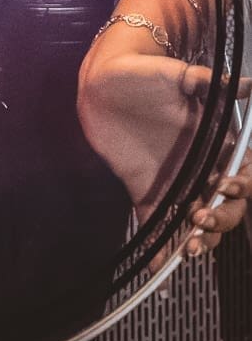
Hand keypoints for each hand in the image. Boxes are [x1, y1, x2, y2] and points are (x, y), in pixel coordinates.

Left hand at [78, 45, 251, 261]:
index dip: (240, 186)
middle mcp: (199, 167)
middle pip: (225, 206)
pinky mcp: (146, 190)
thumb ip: (210, 83)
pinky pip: (157, 224)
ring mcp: (174, 181)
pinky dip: (159, 247)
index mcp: (214, 143)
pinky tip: (160, 266)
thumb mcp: (178, 75)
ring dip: (198, 238)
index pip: (242, 174)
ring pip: (197, 221)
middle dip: (220, 218)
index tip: (223, 186)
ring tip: (187, 247)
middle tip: (199, 217)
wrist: (102, 81)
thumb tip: (247, 85)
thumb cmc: (144, 73)